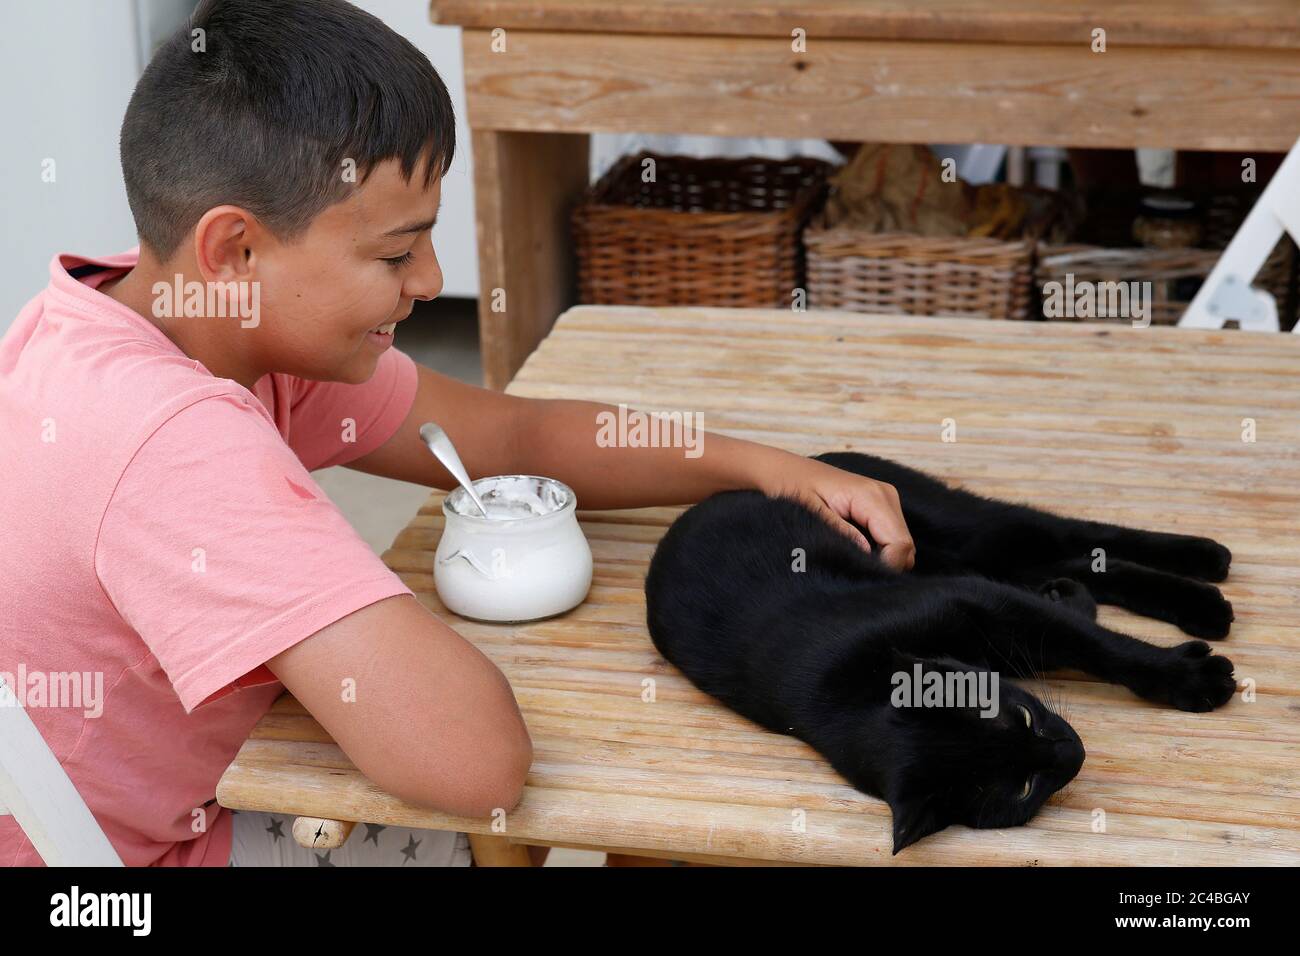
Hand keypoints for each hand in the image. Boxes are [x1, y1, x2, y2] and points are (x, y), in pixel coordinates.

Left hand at [757, 454, 915, 571]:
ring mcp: (886, 498)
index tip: (863, 577)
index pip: (900, 542)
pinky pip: (893, 535)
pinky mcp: (882, 504)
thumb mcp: (811, 512)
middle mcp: (885, 494)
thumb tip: (867, 556)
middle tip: (855, 573)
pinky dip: (881, 549)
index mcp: (870, 496)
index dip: (888, 566)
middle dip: (886, 564)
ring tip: (852, 561)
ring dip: (884, 558)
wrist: (788, 469)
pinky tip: (857, 551)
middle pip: (906, 545)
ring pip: (902, 543)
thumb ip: (840, 533)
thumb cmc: (794, 487)